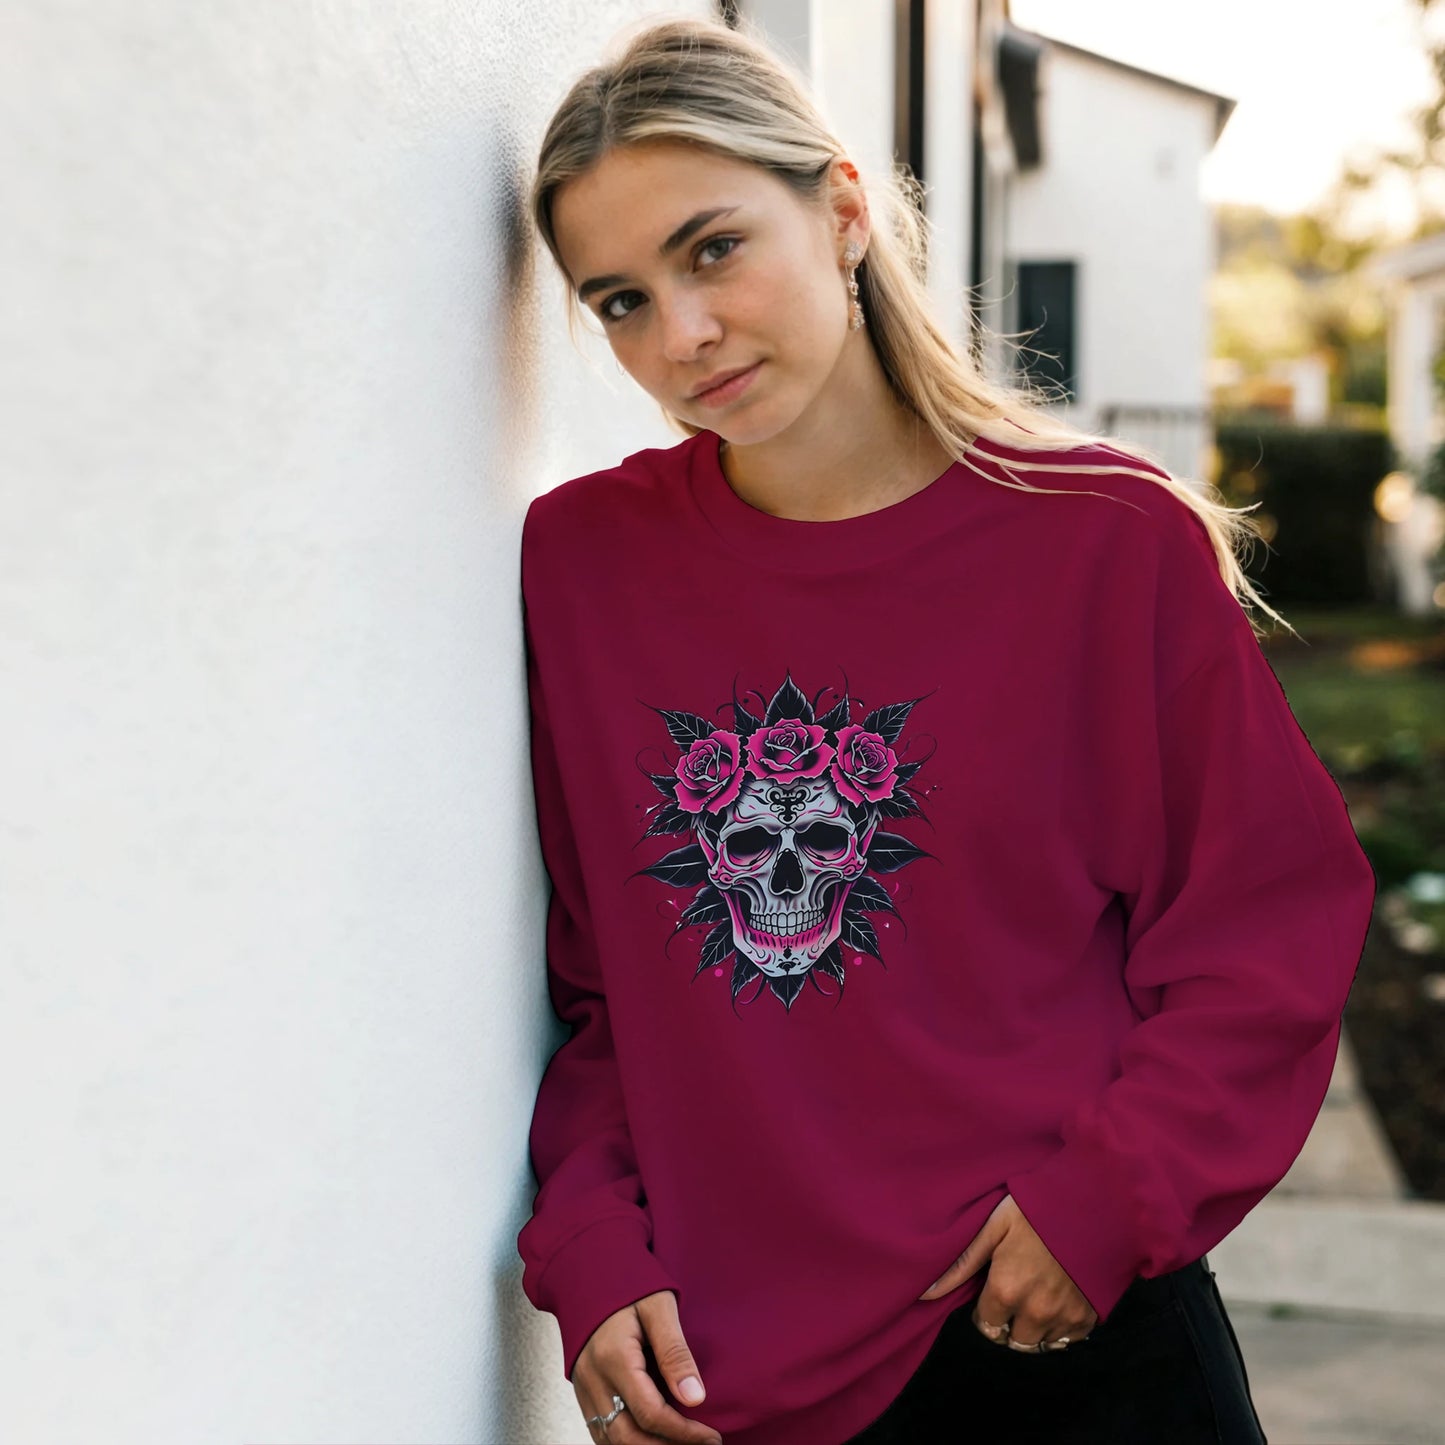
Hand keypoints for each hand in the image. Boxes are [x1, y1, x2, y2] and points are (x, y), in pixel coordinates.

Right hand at [572, 1289, 723, 1444]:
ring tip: (681, 1443)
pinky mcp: (582, 1391)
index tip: (712, 1437)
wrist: (587, 1270)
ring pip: (612, 1440)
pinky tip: (653, 1438)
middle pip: (628, 1437)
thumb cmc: (628, 1284)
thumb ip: (675, 1352)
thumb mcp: (658, 1307)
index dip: (684, 1433)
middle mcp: (593, 1380)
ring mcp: (584, 1388)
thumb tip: (695, 1398)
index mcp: (614, 1358)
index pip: (650, 1414)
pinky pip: (601, 1431)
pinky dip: (627, 1441)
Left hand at [916, 1193, 1096, 1348]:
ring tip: (1034, 1297)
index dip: (985, 1309)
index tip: (992, 1290)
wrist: (1091, 1203)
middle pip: (1011, 1340)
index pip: (985, 1325)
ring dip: (1033, 1328)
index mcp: (1006, 1291)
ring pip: (1039, 1344)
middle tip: (1013, 1294)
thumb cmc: (1036, 1208)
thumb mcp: (993, 1227)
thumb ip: (961, 1264)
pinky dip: (1060, 1327)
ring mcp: (1064, 1318)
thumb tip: (924, 1293)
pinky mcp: (1088, 1318)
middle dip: (1007, 1322)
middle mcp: (1034, 1313)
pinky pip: (1067, 1339)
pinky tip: (1057, 1299)